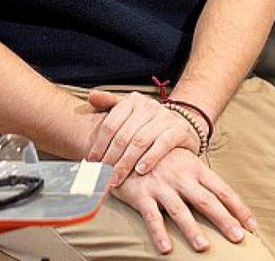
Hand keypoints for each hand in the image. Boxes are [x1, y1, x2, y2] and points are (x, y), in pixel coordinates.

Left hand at [86, 90, 200, 185]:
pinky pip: (162, 144)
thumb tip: (91, 96)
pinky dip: (150, 158)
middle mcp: (148, 106)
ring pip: (140, 141)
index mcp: (132, 101)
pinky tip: (140, 171)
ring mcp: (164, 117)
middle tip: (102, 176)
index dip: (99, 145)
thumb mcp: (129, 112)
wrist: (183, 126)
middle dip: (110, 159)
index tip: (92, 163)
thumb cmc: (148, 124)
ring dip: (126, 163)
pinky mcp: (179, 130)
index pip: (110, 124)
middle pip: (123, 135)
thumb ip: (109, 105)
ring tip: (116, 178)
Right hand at [111, 148, 256, 254]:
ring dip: (192, 229)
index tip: (253, 225)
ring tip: (203, 247)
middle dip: (224, 219)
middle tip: (238, 238)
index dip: (238, 208)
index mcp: (195, 168)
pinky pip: (151, 216)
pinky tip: (166, 249)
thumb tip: (225, 202)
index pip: (222, 190)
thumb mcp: (184, 161)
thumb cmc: (160, 157)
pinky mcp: (141, 194)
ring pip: (180, 210)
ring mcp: (161, 185)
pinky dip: (159, 233)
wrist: (126, 145)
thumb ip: (201, 180)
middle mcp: (180, 176)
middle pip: (206, 200)